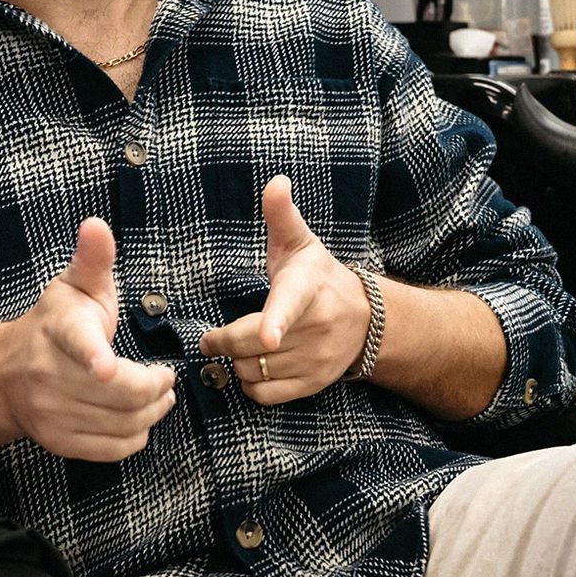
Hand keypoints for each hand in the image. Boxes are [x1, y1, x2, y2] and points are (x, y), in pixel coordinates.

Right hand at [0, 217, 175, 460]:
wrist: (6, 374)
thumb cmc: (55, 323)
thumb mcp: (75, 286)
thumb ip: (93, 259)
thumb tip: (97, 224)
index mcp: (58, 330)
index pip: (77, 342)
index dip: (94, 355)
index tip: (106, 366)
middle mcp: (48, 374)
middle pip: (120, 391)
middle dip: (156, 385)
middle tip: (166, 375)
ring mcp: (51, 412)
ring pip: (123, 422)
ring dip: (153, 410)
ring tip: (160, 394)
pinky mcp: (59, 441)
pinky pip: (115, 448)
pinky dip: (138, 434)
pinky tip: (141, 416)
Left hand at [198, 175, 370, 405]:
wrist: (365, 319)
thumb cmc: (318, 277)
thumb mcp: (301, 243)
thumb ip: (282, 214)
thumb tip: (276, 182)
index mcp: (307, 289)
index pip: (288, 305)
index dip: (275, 322)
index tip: (266, 335)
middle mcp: (317, 327)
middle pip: (251, 344)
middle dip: (223, 341)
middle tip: (210, 336)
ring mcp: (317, 359)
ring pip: (254, 371)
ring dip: (235, 362)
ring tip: (238, 347)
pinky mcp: (313, 384)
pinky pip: (265, 395)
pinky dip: (249, 384)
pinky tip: (253, 366)